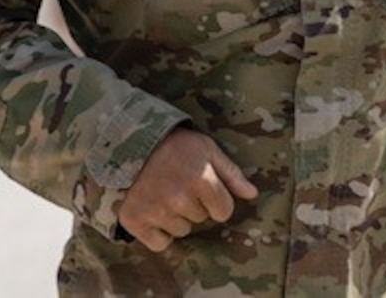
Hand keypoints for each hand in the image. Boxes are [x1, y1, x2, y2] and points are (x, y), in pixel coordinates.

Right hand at [117, 127, 257, 252]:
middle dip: (195, 205)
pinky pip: (160, 243)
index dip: (217, 201)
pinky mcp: (135, 220)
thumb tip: (252, 194)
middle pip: (201, 220)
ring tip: (165, 194)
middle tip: (180, 185)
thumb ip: (232, 174)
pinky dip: (158, 232)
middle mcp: (179, 198)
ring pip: (181, 231)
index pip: (223, 211)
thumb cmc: (177, 146)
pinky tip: (154, 210)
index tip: (204, 187)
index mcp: (201, 180)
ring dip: (177, 217)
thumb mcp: (209, 150)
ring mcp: (156, 211)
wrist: (133, 143)